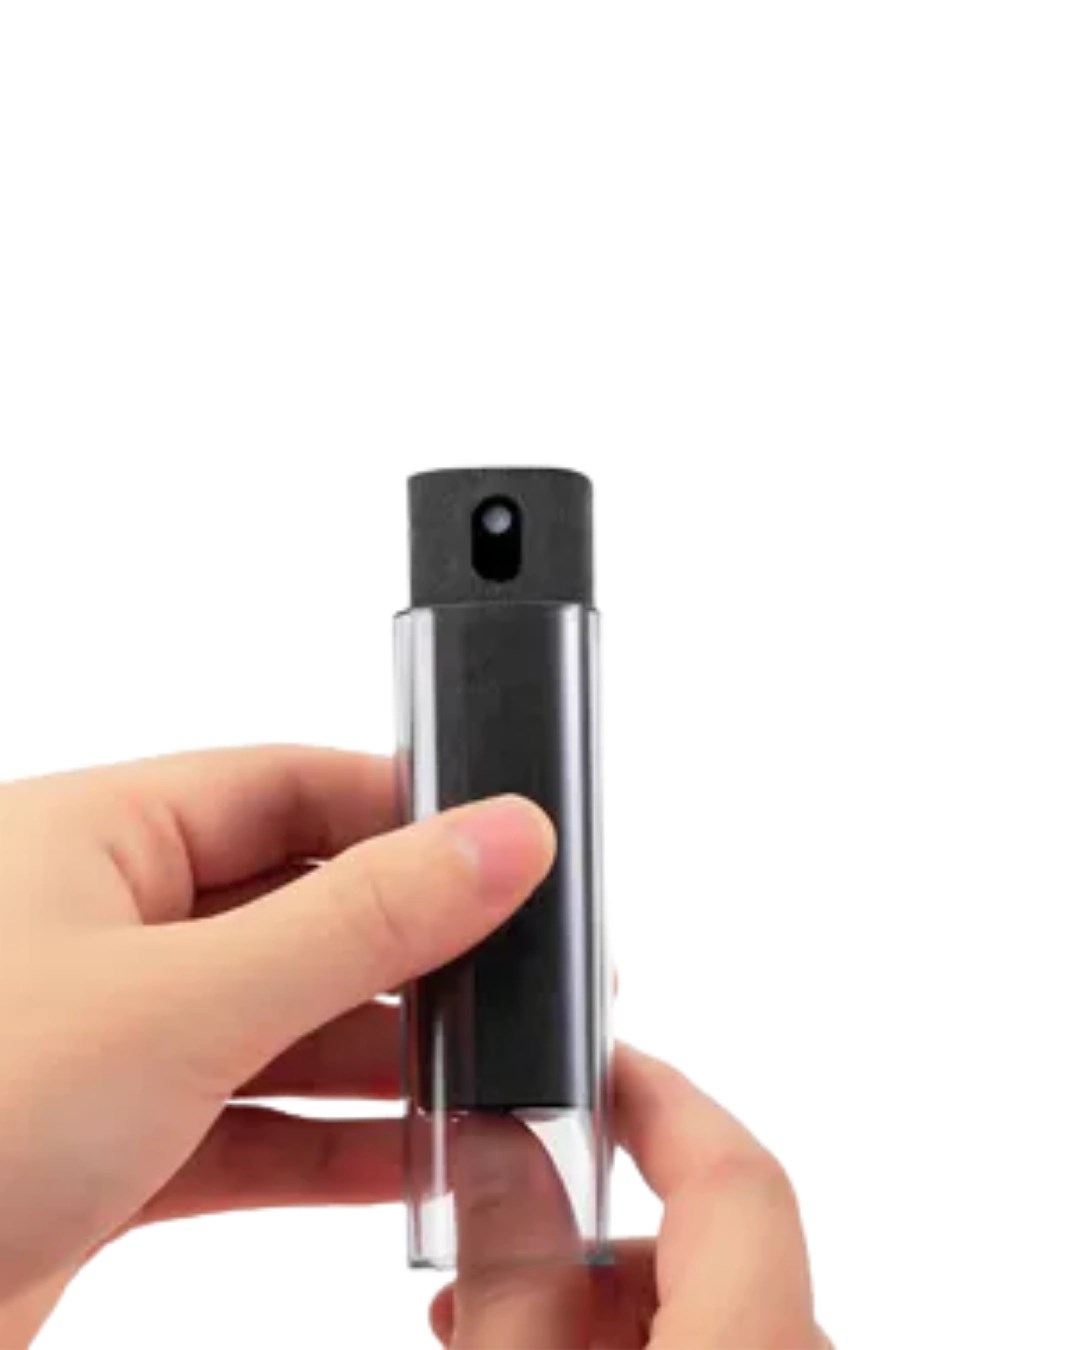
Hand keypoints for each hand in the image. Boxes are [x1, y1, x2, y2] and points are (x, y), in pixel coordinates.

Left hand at [0, 746, 553, 1344]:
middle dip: (413, 948)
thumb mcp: (181, 1003)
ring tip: (496, 1077)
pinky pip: (253, 1127)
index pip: (292, 784)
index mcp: (96, 836)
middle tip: (525, 975)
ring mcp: (108, 1042)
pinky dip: (336, 1146)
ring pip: (285, 1024)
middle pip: (302, 906)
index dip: (407, 808)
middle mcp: (102, 927)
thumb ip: (358, 920)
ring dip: (387, 1059)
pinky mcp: (110, 1148)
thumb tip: (497, 840)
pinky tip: (418, 1160)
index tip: (510, 844)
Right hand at [430, 1045, 830, 1349]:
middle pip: (715, 1248)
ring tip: (491, 1326)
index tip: (587, 1057)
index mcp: (756, 1346)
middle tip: (492, 1227)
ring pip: (717, 1307)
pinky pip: (723, 1348)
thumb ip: (514, 1280)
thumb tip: (502, 1145)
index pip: (736, 1175)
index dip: (660, 1097)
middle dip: (595, 1228)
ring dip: (609, 1300)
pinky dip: (647, 1341)